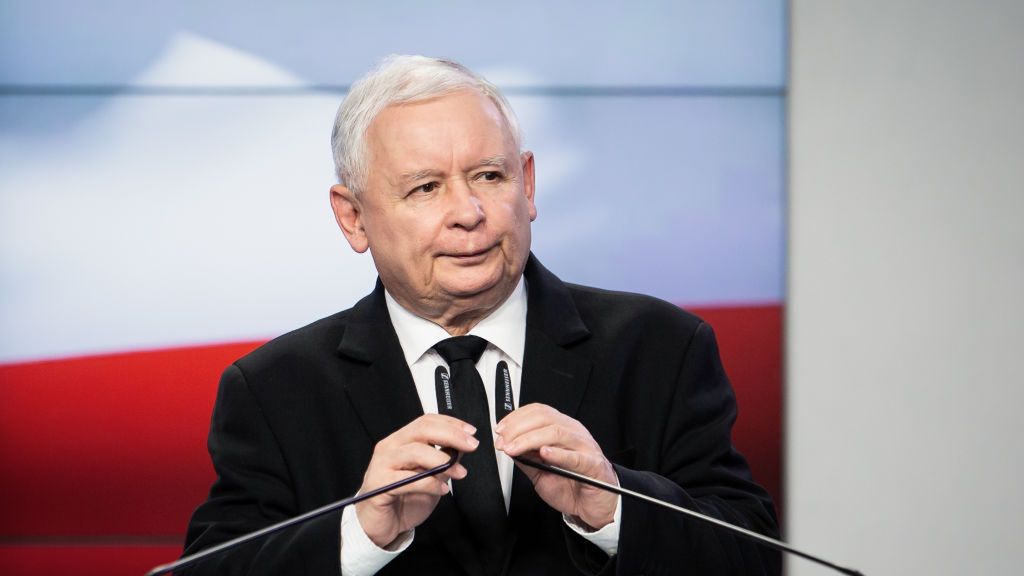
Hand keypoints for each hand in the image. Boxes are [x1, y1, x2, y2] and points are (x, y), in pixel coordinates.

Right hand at [355, 414, 478, 547]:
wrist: (380, 525)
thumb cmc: (403, 499)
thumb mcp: (429, 475)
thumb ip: (443, 458)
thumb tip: (462, 445)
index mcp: (401, 441)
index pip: (426, 422)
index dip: (450, 424)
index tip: (470, 431)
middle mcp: (390, 447)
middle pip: (422, 430)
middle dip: (451, 435)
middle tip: (471, 445)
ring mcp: (382, 464)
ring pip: (416, 452)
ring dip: (443, 461)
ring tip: (459, 473)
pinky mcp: (380, 484)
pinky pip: (409, 480)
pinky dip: (430, 484)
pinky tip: (442, 490)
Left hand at [495, 403, 617, 529]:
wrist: (594, 506)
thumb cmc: (572, 486)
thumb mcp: (541, 471)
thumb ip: (526, 458)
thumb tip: (507, 446)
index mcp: (563, 429)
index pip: (539, 412)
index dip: (516, 418)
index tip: (500, 430)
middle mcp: (574, 433)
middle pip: (544, 418)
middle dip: (518, 428)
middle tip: (503, 442)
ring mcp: (585, 447)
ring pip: (556, 432)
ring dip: (529, 439)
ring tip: (514, 449)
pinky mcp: (593, 465)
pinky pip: (575, 456)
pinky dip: (558, 453)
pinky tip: (544, 454)